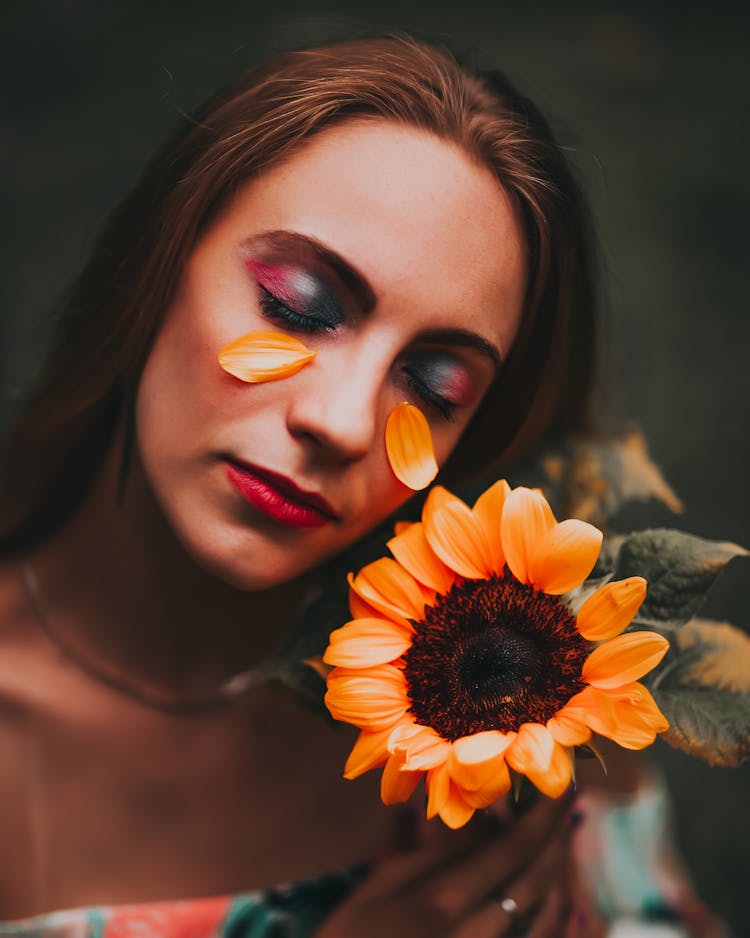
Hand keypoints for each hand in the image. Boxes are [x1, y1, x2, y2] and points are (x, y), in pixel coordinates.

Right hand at [316, 792, 596, 936]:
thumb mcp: (381, 886)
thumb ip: (432, 853)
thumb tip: (483, 818)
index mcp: (440, 900)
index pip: (510, 848)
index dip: (542, 816)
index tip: (561, 787)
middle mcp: (473, 936)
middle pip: (536, 880)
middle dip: (556, 839)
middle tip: (566, 808)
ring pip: (548, 918)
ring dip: (561, 877)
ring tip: (558, 845)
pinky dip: (555, 918)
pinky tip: (550, 894)